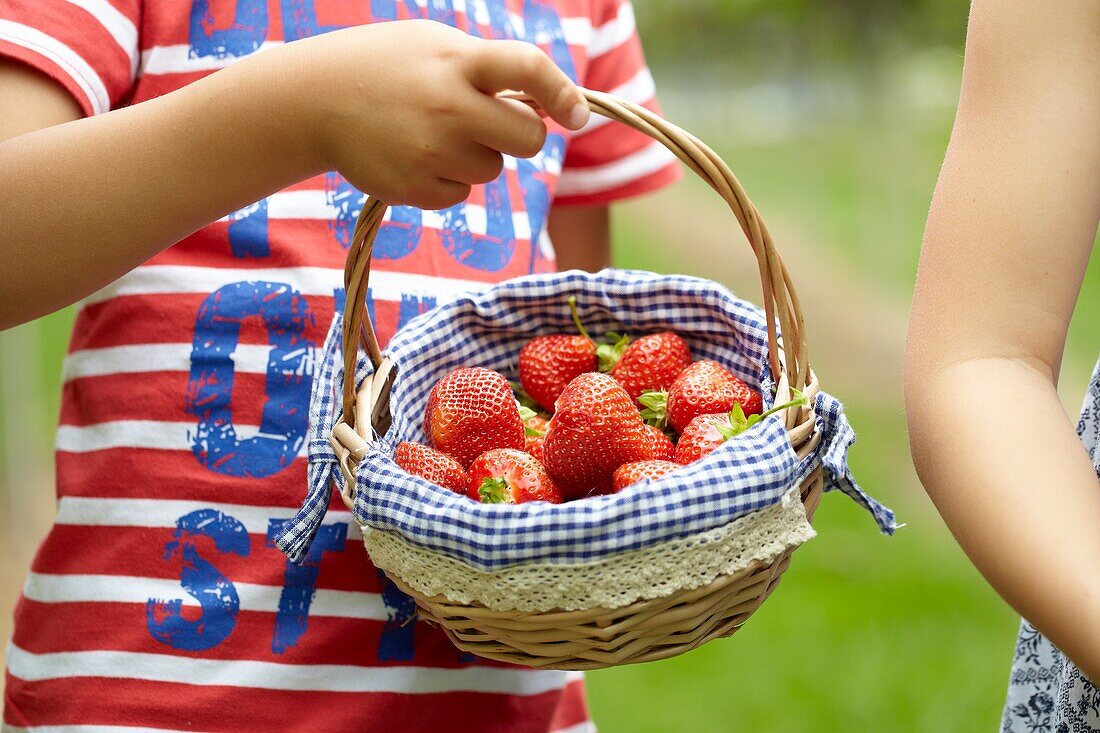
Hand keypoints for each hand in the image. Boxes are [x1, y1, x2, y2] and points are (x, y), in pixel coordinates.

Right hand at [277, 20, 588, 208]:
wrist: (313, 101)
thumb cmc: (386, 67)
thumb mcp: (435, 46)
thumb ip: (488, 68)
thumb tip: (545, 106)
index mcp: (458, 62)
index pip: (528, 71)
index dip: (561, 94)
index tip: (577, 114)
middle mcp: (448, 108)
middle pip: (527, 139)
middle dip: (520, 133)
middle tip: (490, 120)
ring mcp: (432, 153)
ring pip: (492, 169)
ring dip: (477, 155)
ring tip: (432, 132)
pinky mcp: (416, 189)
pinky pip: (461, 193)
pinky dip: (447, 179)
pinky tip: (414, 155)